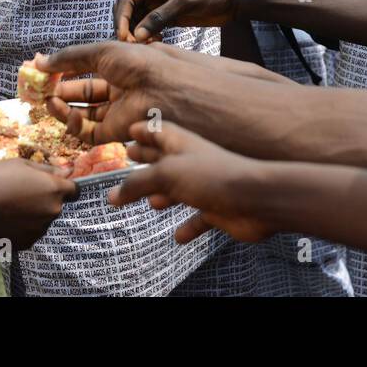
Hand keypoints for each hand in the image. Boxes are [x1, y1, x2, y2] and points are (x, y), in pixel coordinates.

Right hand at [0, 159, 78, 248]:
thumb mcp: (19, 164)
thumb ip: (47, 169)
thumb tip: (66, 171)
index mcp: (54, 189)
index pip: (75, 190)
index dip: (64, 187)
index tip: (50, 185)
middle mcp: (52, 211)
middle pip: (56, 205)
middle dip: (43, 200)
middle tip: (19, 193)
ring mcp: (40, 230)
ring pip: (42, 221)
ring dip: (32, 215)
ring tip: (7, 208)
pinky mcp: (26, 244)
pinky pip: (30, 234)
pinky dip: (21, 229)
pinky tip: (4, 221)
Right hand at [42, 41, 191, 144]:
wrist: (161, 88)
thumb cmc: (136, 63)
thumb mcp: (101, 51)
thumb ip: (69, 57)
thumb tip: (39, 61)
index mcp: (116, 69)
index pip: (84, 72)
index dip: (63, 72)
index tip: (42, 73)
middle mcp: (116, 91)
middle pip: (81, 94)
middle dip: (59, 92)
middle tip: (38, 90)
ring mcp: (115, 112)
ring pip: (82, 114)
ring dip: (62, 108)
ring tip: (48, 101)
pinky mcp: (115, 133)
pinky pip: (88, 132)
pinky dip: (74, 124)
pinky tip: (68, 113)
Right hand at [109, 121, 275, 243]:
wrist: (255, 199)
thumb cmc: (213, 177)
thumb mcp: (167, 175)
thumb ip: (137, 184)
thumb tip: (111, 195)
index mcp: (181, 145)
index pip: (158, 131)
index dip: (144, 130)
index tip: (130, 129)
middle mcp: (193, 162)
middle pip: (165, 159)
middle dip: (147, 160)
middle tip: (130, 158)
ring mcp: (206, 186)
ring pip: (180, 190)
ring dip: (165, 195)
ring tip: (150, 202)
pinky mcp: (217, 210)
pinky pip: (199, 219)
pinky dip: (188, 227)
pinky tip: (178, 237)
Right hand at [113, 0, 240, 41]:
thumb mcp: (185, 2)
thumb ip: (160, 17)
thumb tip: (137, 35)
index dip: (122, 17)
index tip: (123, 37)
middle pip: (128, 9)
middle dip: (126, 27)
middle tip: (133, 45)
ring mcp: (160, 2)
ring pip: (137, 19)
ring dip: (137, 33)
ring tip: (146, 45)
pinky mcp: (168, 15)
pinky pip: (149, 26)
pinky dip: (148, 35)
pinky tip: (157, 42)